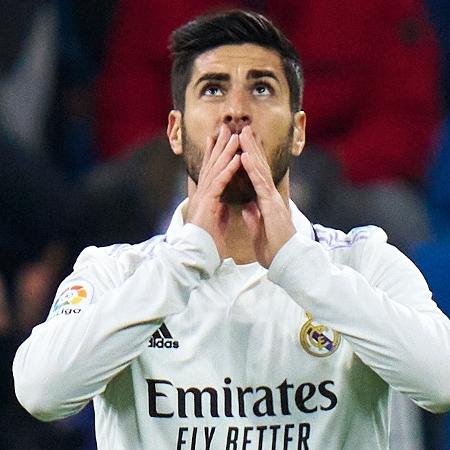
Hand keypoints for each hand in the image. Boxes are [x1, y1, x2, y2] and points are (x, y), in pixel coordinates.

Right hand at [185, 124, 241, 256]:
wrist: (196, 255)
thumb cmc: (205, 242)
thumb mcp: (214, 222)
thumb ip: (217, 210)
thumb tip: (221, 203)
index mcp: (206, 197)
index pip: (212, 171)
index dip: (216, 155)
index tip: (221, 141)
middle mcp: (203, 193)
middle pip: (212, 164)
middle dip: (219, 145)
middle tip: (225, 128)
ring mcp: (204, 196)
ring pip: (215, 168)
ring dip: (225, 151)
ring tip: (233, 135)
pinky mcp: (208, 203)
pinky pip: (220, 182)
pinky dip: (228, 168)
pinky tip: (236, 157)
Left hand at [239, 126, 295, 267]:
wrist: (287, 262)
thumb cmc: (275, 250)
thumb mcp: (259, 231)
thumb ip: (254, 217)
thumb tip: (248, 206)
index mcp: (266, 202)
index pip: (256, 176)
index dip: (250, 160)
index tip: (243, 146)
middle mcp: (270, 197)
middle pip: (259, 167)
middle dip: (251, 147)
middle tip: (243, 129)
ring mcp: (272, 199)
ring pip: (260, 170)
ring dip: (251, 150)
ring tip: (243, 133)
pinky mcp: (271, 205)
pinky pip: (259, 184)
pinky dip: (252, 168)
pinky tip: (245, 155)